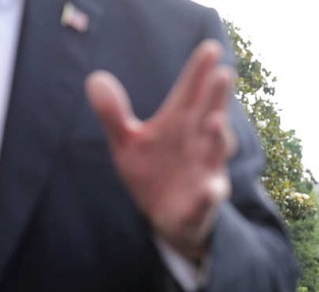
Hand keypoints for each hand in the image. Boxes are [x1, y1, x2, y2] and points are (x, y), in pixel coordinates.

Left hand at [85, 40, 235, 261]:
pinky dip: (210, 194)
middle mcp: (198, 142)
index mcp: (179, 124)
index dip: (199, 71)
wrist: (164, 218)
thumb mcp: (127, 143)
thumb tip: (95, 79)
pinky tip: (210, 190)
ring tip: (215, 122)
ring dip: (218, 138)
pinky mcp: (202, 202)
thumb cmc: (151, 173)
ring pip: (216, 152)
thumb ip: (113, 114)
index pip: (190, 93)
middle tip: (224, 73)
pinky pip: (208, 198)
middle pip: (210, 114)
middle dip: (217, 97)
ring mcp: (204, 171)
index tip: (210, 47)